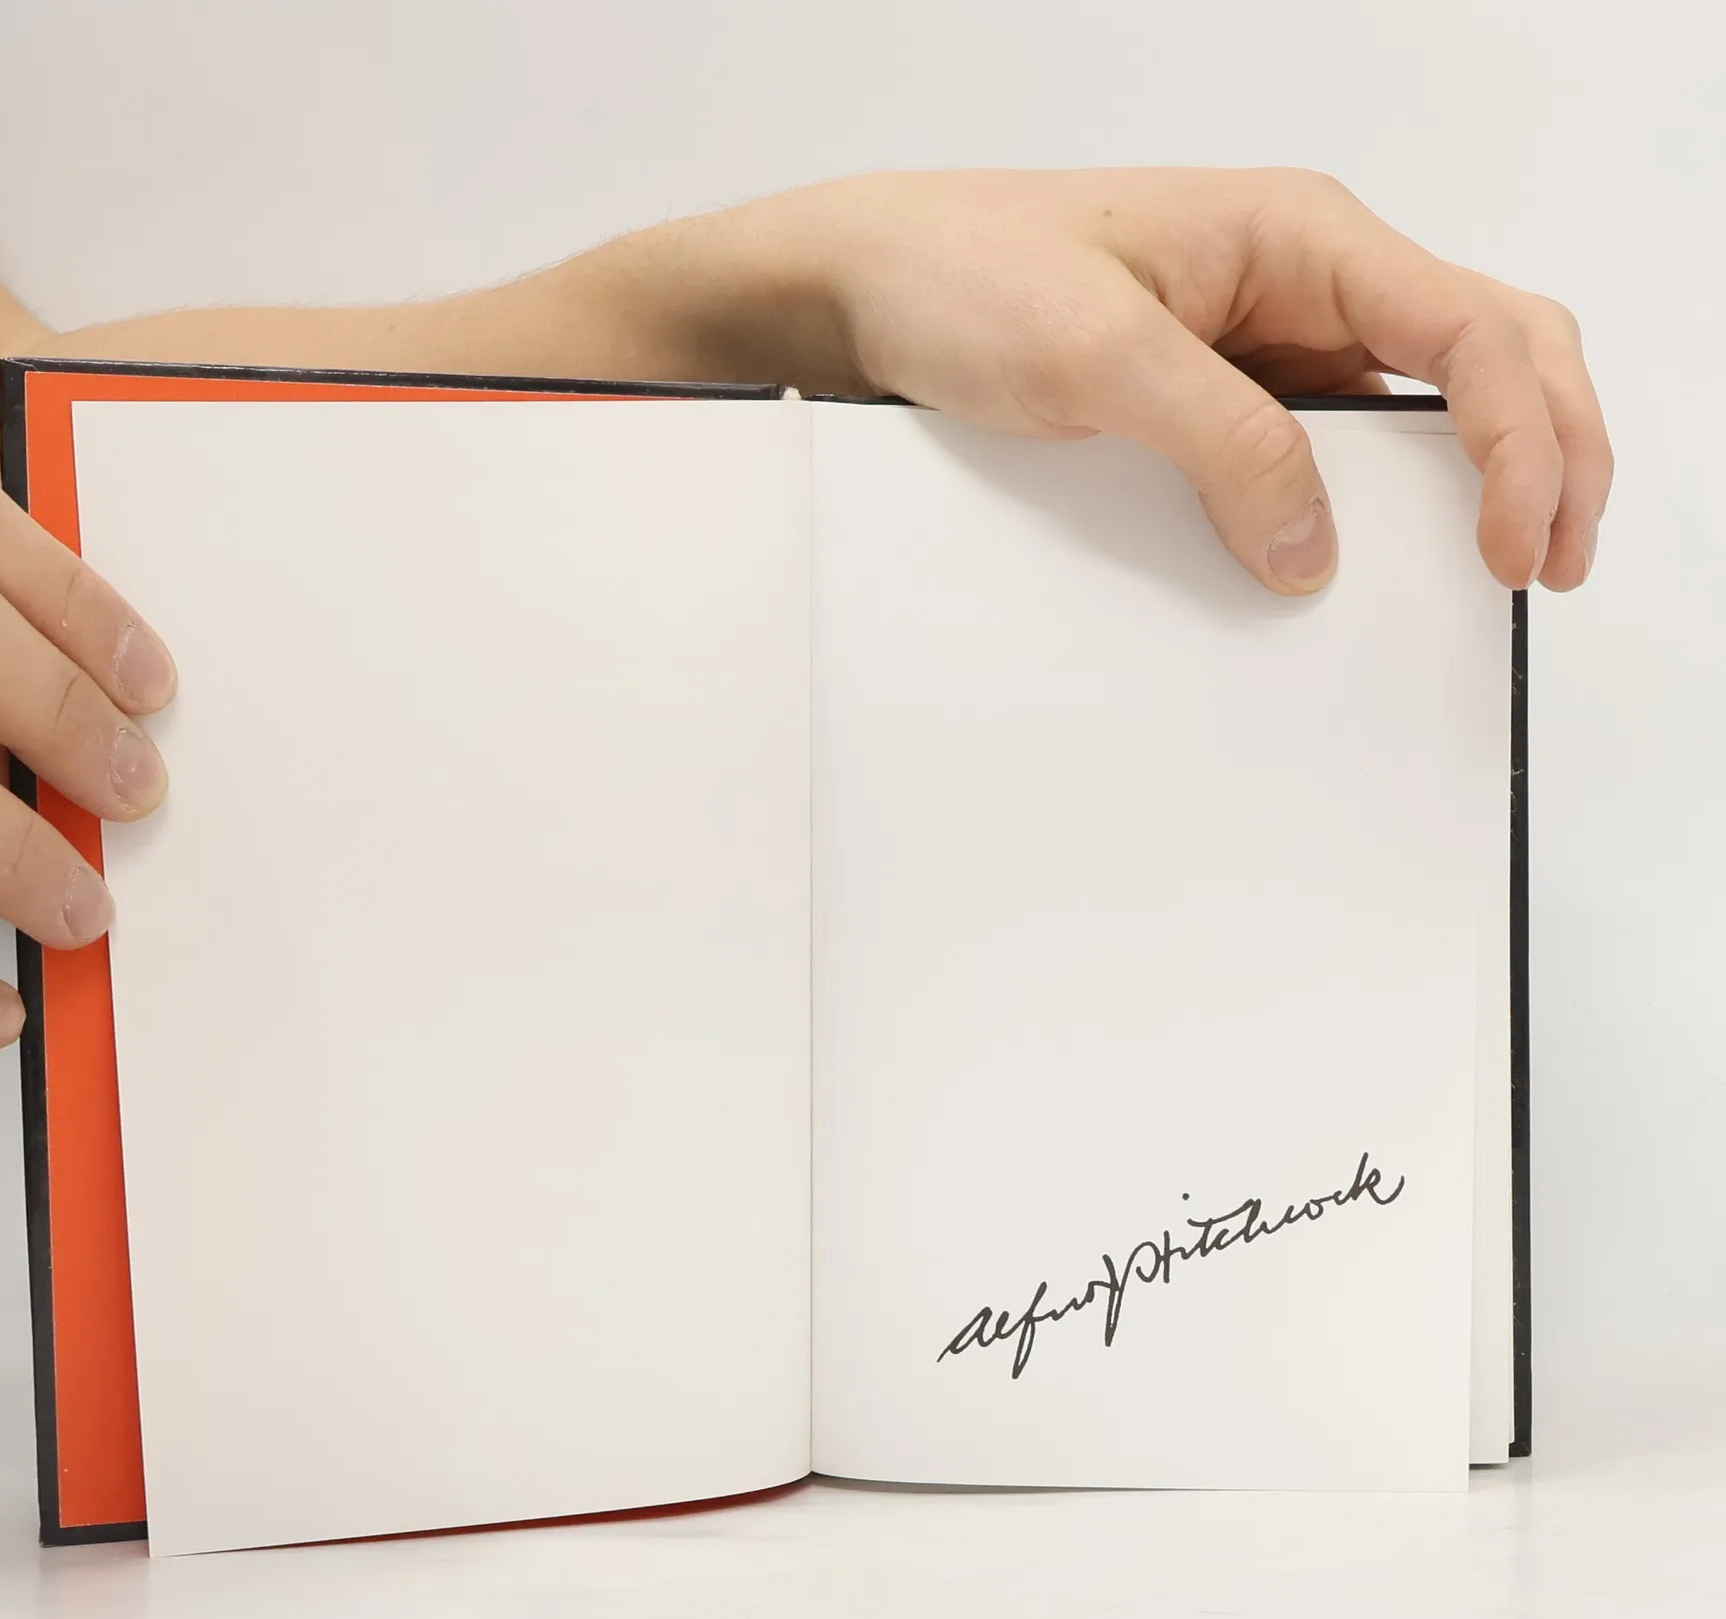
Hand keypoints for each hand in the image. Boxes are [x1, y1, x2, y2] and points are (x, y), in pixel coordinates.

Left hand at [727, 167, 1609, 594]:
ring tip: (1480, 588)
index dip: (1527, 440)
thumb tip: (1314, 548)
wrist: (866, 291)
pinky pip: (1323, 456)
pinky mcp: (1220, 402)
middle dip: (1546, 457)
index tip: (1513, 546)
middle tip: (1540, 574)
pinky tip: (1359, 576)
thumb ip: (1219, 439)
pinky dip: (1364, 514)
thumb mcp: (1093, 353)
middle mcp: (1305, 284)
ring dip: (1468, 490)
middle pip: (1492, 357)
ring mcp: (1267, 347)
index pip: (1478, 330)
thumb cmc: (964, 274)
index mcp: (1304, 237)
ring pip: (1419, 412)